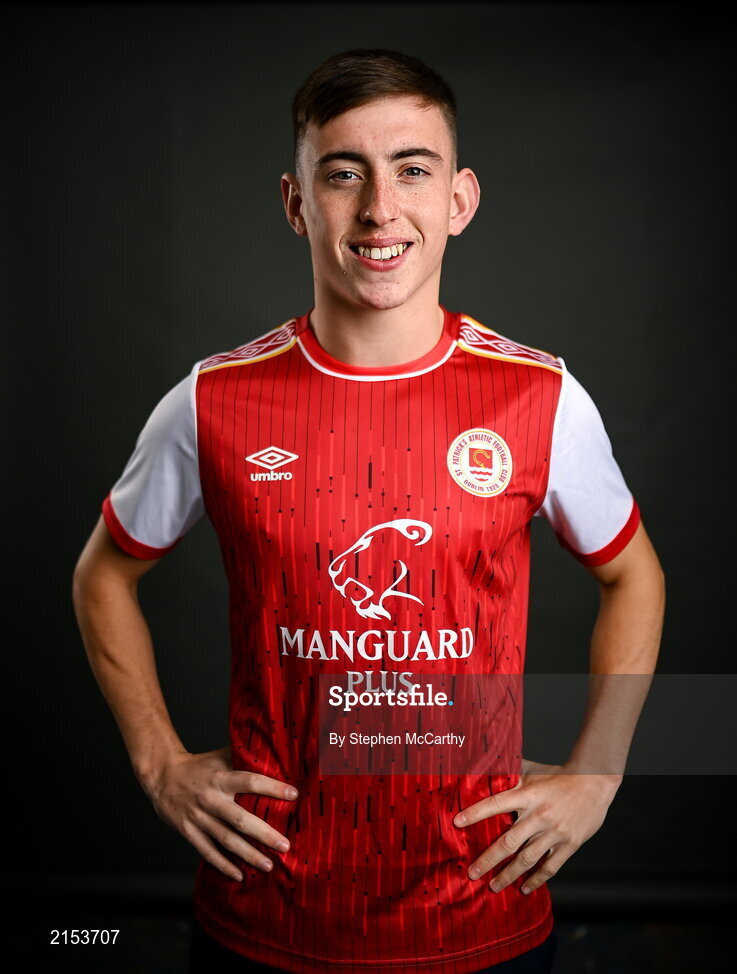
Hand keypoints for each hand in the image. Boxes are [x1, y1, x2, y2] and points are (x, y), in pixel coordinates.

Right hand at [140, 745, 297, 881]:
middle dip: (265, 834)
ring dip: (248, 855)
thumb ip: (243, 754)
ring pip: (226, 840)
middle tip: (285, 846)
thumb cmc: (197, 765)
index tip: (294, 795)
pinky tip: (239, 875)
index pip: (251, 781)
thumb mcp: (220, 756)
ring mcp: (199, 818)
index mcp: (221, 778)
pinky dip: (223, 865)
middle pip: (241, 820)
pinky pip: (207, 852)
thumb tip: (273, 749)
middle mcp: (211, 799)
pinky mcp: (188, 832)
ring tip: (268, 865)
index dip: (272, 788)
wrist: (161, 775)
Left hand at [453, 758, 619, 894]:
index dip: (475, 813)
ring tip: (493, 886)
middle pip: (508, 841)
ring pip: (527, 859)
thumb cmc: (560, 775)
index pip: (496, 804)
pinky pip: (550, 867)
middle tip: (472, 873)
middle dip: (488, 860)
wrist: (595, 782)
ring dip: (508, 875)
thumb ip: (510, 774)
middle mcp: (539, 815)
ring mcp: (554, 832)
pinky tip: (525, 888)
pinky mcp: (569, 844)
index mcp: (527, 794)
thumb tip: (486, 769)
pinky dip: (536, 880)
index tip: (457, 823)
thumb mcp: (533, 771)